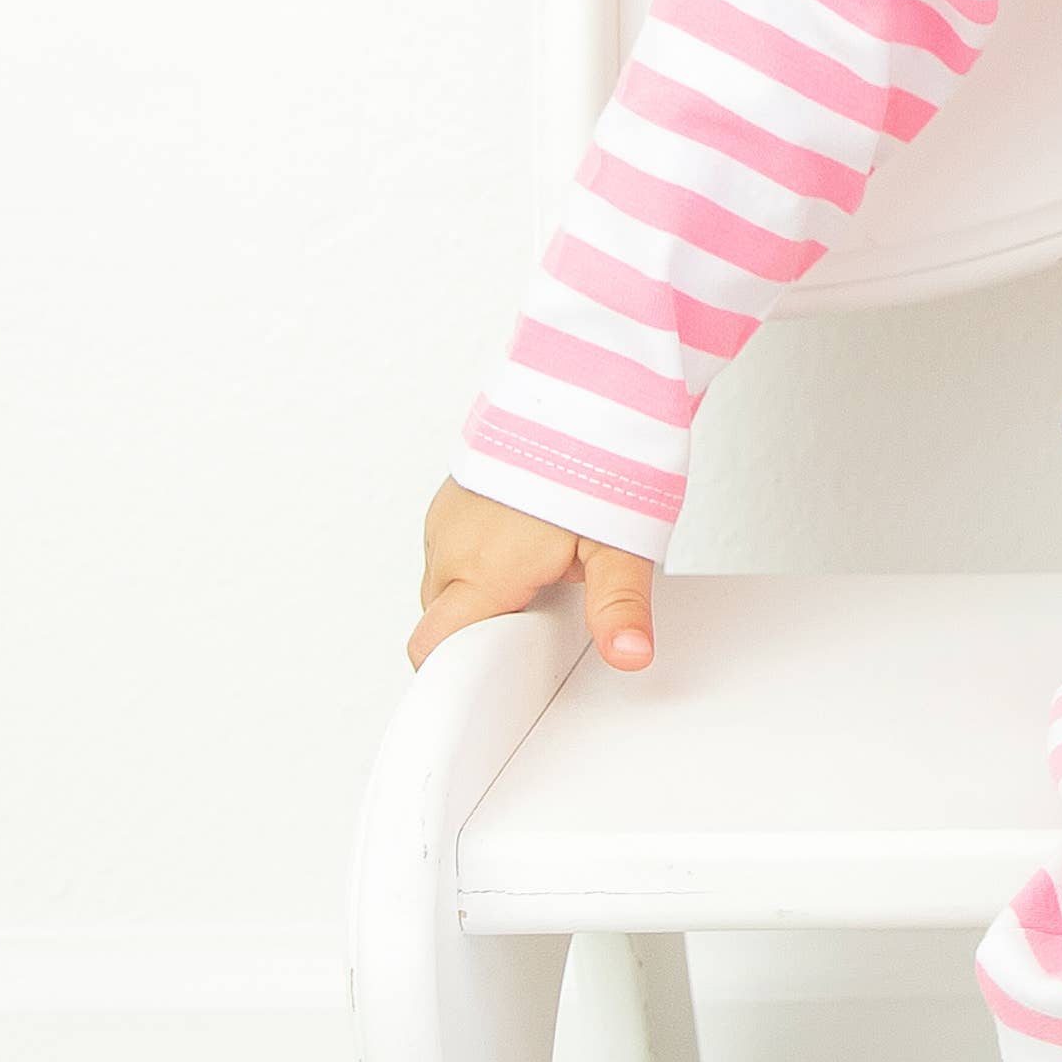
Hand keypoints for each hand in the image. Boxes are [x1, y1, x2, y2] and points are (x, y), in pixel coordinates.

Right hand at [412, 476, 660, 671]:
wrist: (580, 381)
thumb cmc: (594, 456)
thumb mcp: (620, 544)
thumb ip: (619, 607)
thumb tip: (629, 656)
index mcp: (483, 572)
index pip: (432, 649)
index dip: (457, 674)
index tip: (495, 680)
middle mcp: (451, 547)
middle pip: (443, 620)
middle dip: (483, 630)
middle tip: (542, 616)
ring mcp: (445, 518)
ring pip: (447, 583)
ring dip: (483, 592)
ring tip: (543, 570)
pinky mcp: (452, 494)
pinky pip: (453, 547)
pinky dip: (481, 558)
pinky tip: (529, 541)